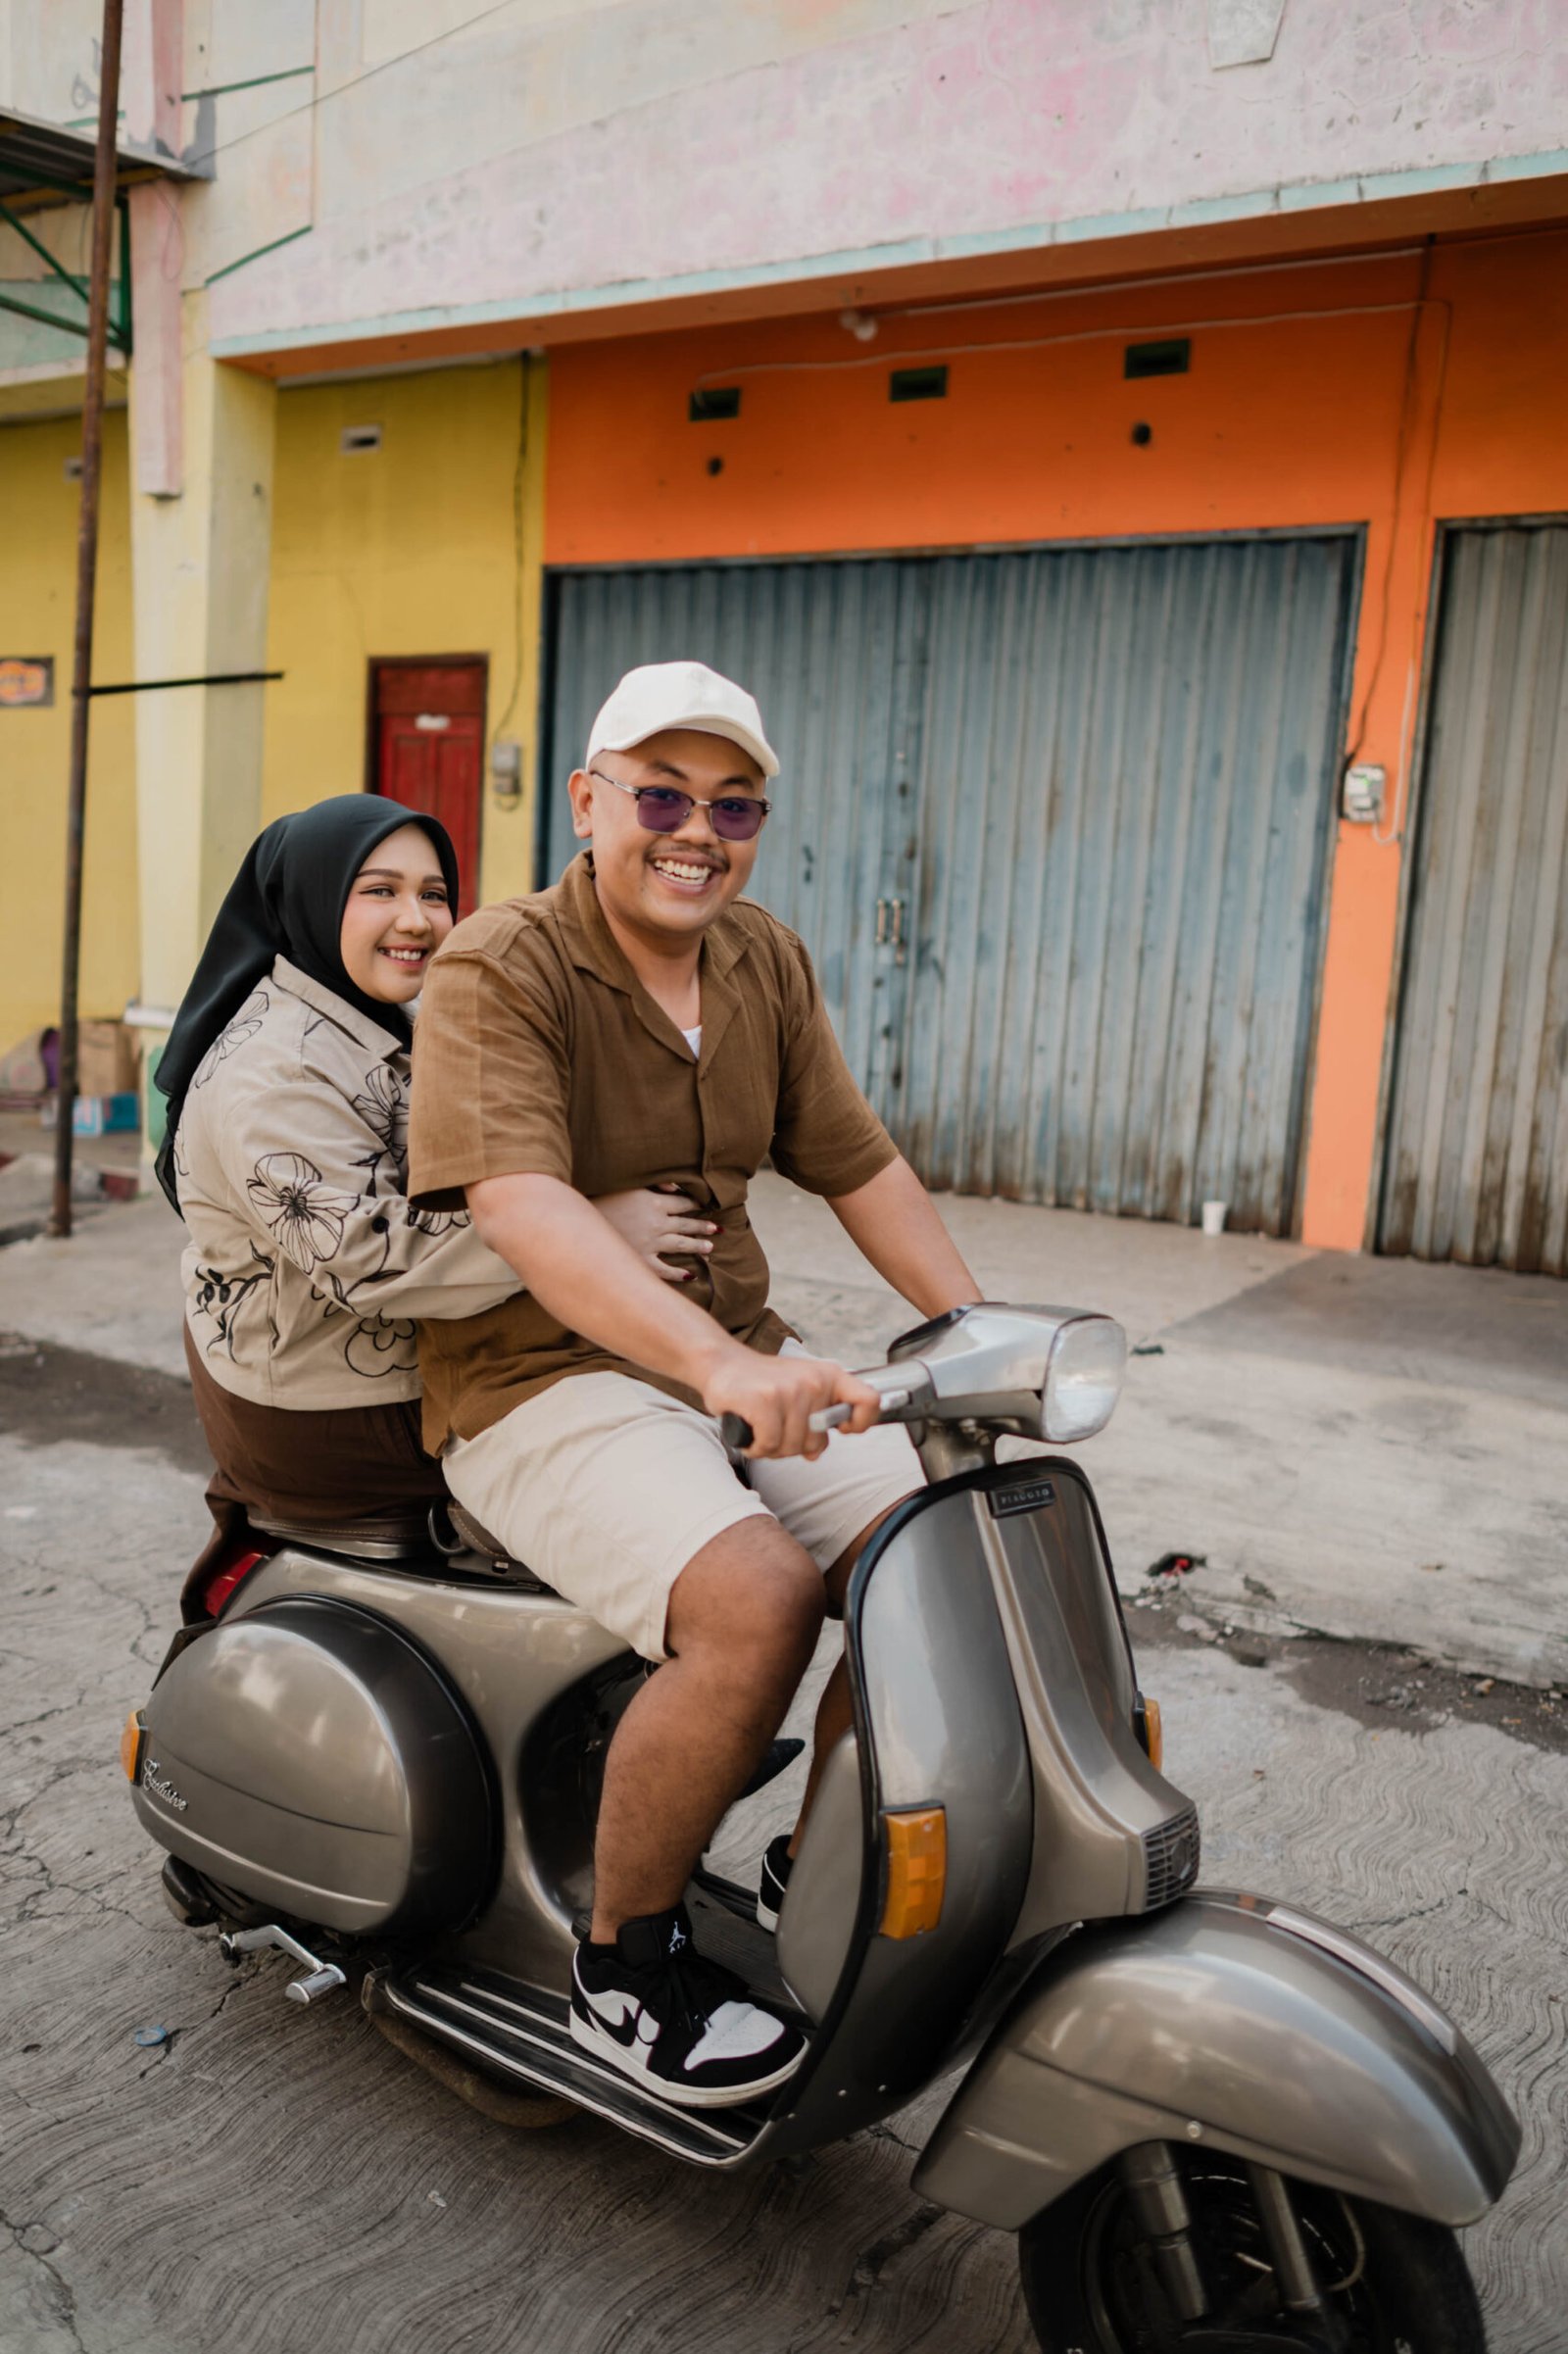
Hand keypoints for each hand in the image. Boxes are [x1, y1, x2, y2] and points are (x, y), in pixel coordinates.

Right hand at [593, 1185, 716, 1282]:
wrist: (579, 1225)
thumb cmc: (599, 1199)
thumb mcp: (627, 1184)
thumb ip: (652, 1183)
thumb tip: (674, 1187)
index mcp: (655, 1202)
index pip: (684, 1203)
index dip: (697, 1204)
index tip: (707, 1206)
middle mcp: (658, 1224)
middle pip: (687, 1224)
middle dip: (703, 1226)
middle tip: (717, 1229)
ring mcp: (651, 1245)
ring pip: (681, 1246)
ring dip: (697, 1246)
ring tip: (710, 1248)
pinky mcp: (641, 1262)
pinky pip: (665, 1270)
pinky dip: (679, 1274)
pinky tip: (690, 1275)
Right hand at [702, 1345, 881, 1461]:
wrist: (721, 1363)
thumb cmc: (763, 1382)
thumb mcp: (800, 1390)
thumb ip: (815, 1419)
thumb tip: (816, 1453)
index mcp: (830, 1376)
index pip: (869, 1401)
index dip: (859, 1423)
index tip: (838, 1429)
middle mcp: (814, 1381)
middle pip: (817, 1442)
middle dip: (793, 1445)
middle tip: (775, 1426)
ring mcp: (789, 1390)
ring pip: (790, 1448)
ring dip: (771, 1447)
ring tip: (760, 1426)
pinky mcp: (764, 1401)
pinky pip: (768, 1445)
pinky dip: (755, 1447)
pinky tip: (749, 1432)